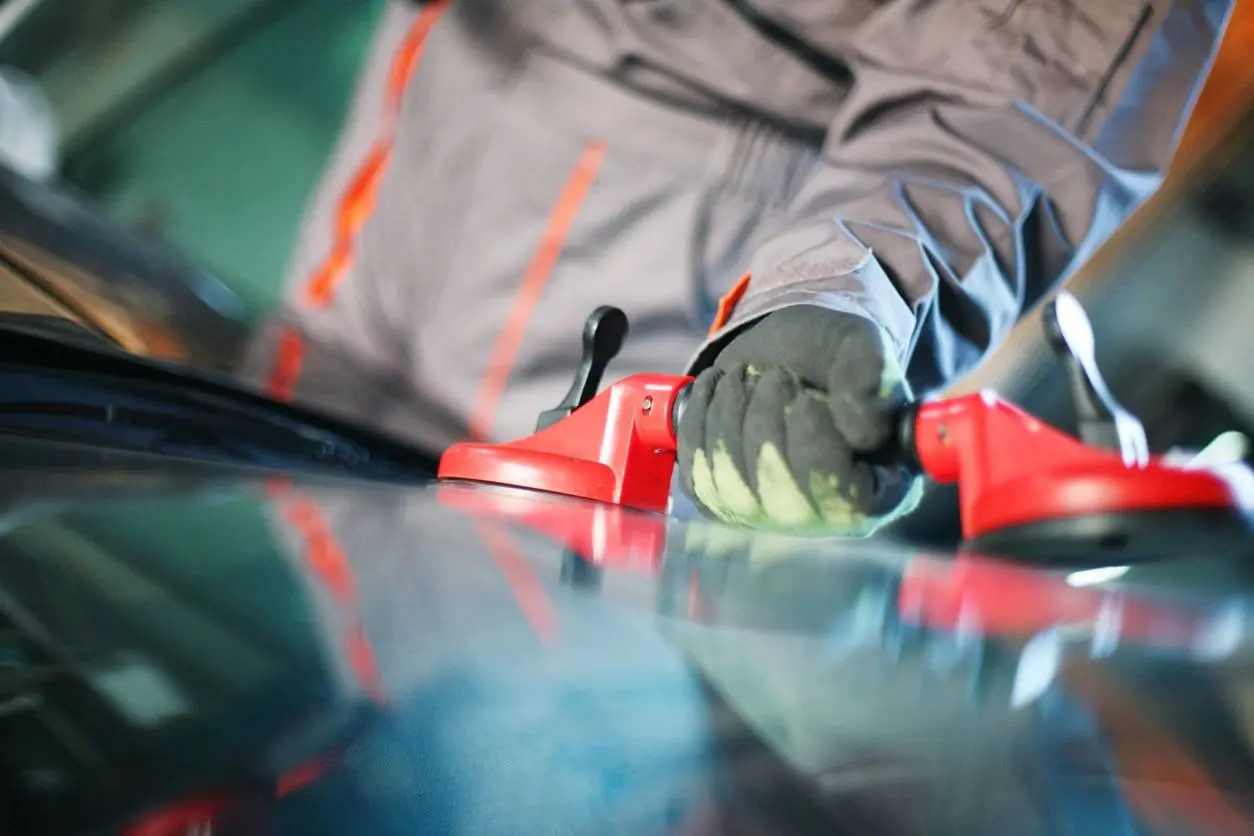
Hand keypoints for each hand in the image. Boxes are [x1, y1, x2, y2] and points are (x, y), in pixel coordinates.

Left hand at [678, 306, 922, 534]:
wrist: (782, 353)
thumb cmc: (829, 357)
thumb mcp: (859, 347)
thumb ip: (870, 377)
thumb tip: (864, 433)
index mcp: (880, 491)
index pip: (841, 495)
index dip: (812, 440)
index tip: (803, 395)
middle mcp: (824, 517)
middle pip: (778, 491)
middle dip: (765, 417)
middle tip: (775, 376)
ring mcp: (767, 517)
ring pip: (731, 480)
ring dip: (731, 410)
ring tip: (748, 377)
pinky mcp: (720, 503)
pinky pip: (695, 472)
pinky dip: (702, 418)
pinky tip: (720, 389)